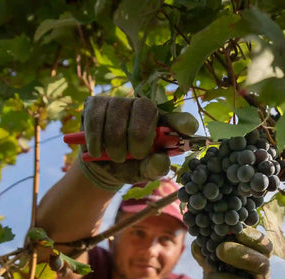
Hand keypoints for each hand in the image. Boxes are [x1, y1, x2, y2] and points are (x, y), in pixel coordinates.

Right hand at [79, 96, 198, 190]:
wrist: (102, 166)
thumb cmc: (131, 166)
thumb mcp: (145, 172)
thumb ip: (154, 168)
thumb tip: (161, 159)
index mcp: (163, 124)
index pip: (178, 119)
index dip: (183, 121)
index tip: (189, 129)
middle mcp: (143, 107)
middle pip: (145, 109)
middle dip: (138, 139)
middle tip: (135, 155)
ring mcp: (119, 101)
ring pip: (118, 120)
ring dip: (115, 146)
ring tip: (117, 156)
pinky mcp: (95, 103)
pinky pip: (96, 119)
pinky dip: (97, 141)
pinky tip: (98, 151)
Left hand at [192, 226, 272, 278]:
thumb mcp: (213, 265)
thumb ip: (206, 253)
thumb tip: (197, 242)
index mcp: (257, 261)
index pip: (264, 246)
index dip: (253, 237)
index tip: (235, 231)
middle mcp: (263, 278)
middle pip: (263, 264)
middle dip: (242, 255)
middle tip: (220, 250)